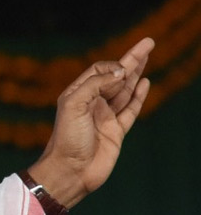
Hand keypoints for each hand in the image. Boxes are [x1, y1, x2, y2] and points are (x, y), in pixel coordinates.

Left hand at [29, 38, 153, 207]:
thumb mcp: (74, 105)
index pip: (99, 71)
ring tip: (147, 56)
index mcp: (77, 96)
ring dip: (136, 73)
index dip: (112, 67)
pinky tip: (144, 82)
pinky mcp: (116, 132)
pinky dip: (138, 96)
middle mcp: (92, 105)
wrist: (70, 172)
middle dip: (131, 60)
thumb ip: (96, 84)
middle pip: (115, 77)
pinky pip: (130, 110)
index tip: (120, 73)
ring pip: (125, 91)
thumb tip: (120, 73)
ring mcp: (105, 118)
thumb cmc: (67, 140)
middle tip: (148, 42)